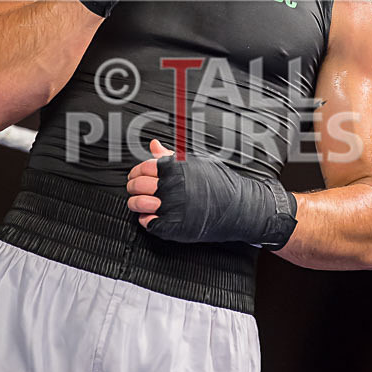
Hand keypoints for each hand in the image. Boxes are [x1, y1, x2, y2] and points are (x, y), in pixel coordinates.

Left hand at [128, 146, 297, 248]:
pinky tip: (151, 215)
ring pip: (138, 203)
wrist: (237, 207)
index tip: (137, 175)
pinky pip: (147, 222)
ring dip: (135, 203)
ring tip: (140, 202)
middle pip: (137, 184)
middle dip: (133, 186)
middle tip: (136, 188)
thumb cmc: (219, 184)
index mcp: (175, 168)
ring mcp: (171, 207)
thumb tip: (154, 145)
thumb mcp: (195, 163)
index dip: (137, 171)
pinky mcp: (172, 226)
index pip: (143, 167)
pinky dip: (145, 219)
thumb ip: (170, 155)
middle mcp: (171, 186)